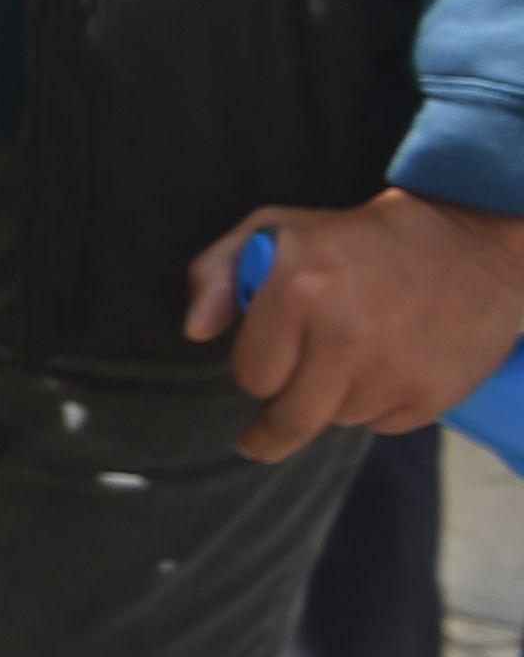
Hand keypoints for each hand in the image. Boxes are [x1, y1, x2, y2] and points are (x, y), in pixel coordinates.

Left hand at [189, 193, 523, 459]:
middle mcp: (346, 333)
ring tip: (351, 357)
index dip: (256, 370)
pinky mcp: (434, 393)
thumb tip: (195, 331)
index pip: (251, 376)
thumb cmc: (350, 241)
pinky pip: (383, 424)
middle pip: (290, 419)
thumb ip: (217, 273)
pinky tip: (388, 366)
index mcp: (299, 289)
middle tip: (274, 417)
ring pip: (337, 421)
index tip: (265, 362)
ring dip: (332, 401)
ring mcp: (394, 368)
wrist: (461, 244)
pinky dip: (377, 405)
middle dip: (277, 418)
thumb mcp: (273, 231)